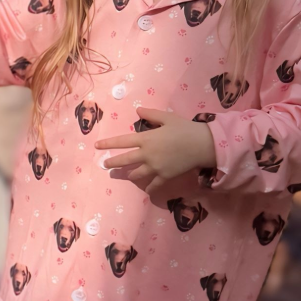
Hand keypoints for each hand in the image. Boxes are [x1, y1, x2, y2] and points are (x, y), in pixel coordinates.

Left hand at [94, 107, 216, 194]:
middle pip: (125, 160)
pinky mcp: (166, 176)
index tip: (97, 146)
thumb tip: (138, 110)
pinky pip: (154, 184)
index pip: (122, 141)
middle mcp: (147, 154)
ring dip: (130, 174)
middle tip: (105, 165)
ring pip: (137, 174)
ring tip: (126, 175)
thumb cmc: (185, 129)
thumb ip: (151, 114)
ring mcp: (156, 167)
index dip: (108, 143)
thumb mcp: (167, 117)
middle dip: (113, 163)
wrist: (203, 145)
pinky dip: (150, 187)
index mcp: (146, 139)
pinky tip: (146, 190)